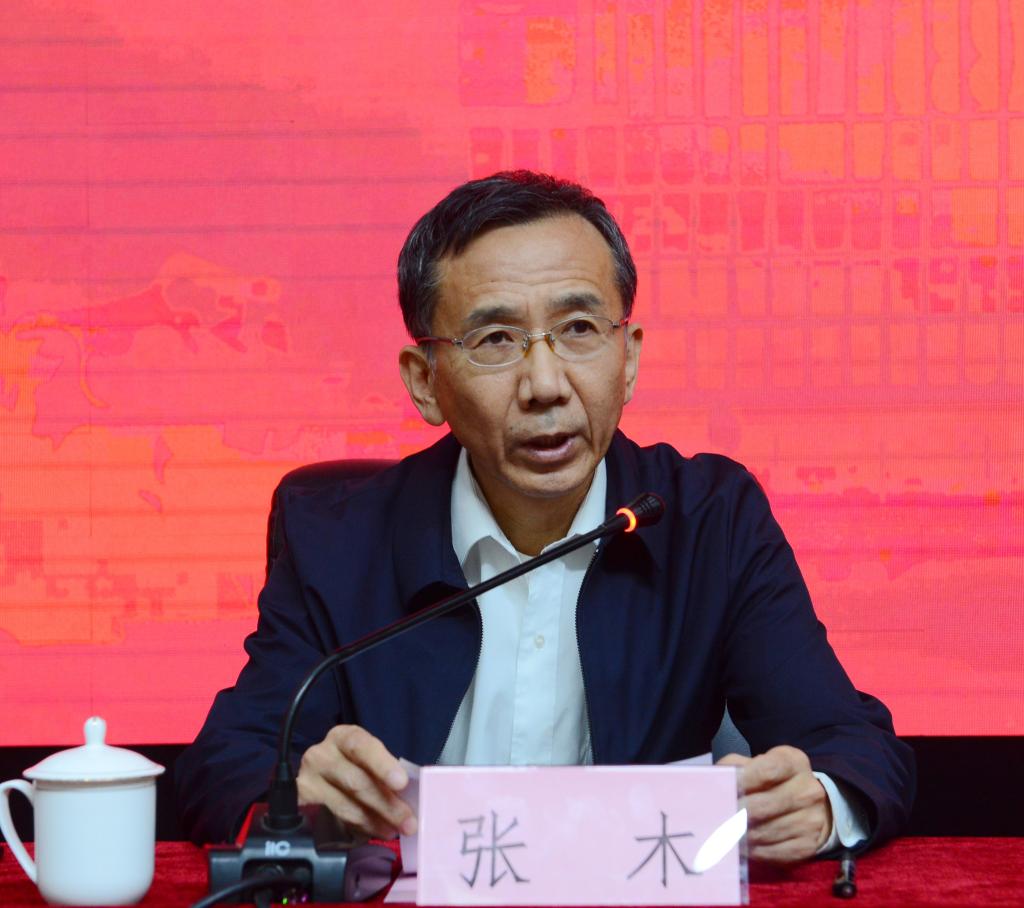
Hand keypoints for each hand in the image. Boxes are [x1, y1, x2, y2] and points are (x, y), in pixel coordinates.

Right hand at [297, 724, 416, 839]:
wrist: (322, 778)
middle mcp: (321, 754)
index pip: (362, 746)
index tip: (401, 783)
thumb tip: (412, 795)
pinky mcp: (300, 803)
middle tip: (408, 823)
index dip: (382, 764)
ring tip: (393, 830)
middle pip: (356, 782)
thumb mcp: (369, 761)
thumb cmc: (354, 767)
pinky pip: (332, 821)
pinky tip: (371, 832)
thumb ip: (386, 773)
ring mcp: (307, 779)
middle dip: (387, 805)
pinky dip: (356, 829)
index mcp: (343, 737)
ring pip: (345, 806)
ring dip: (374, 822)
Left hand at [717, 745, 831, 864]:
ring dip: (740, 835)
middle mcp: (808, 790)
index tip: (721, 790)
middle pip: (763, 805)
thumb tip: (714, 784)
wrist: (809, 806)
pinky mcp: (807, 846)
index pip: (766, 771)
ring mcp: (811, 820)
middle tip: (713, 818)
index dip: (741, 782)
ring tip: (721, 833)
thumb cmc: (771, 780)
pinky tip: (739, 846)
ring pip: (765, 832)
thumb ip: (735, 768)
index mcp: (794, 762)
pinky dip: (752, 851)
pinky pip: (772, 852)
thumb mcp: (757, 763)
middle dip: (735, 813)